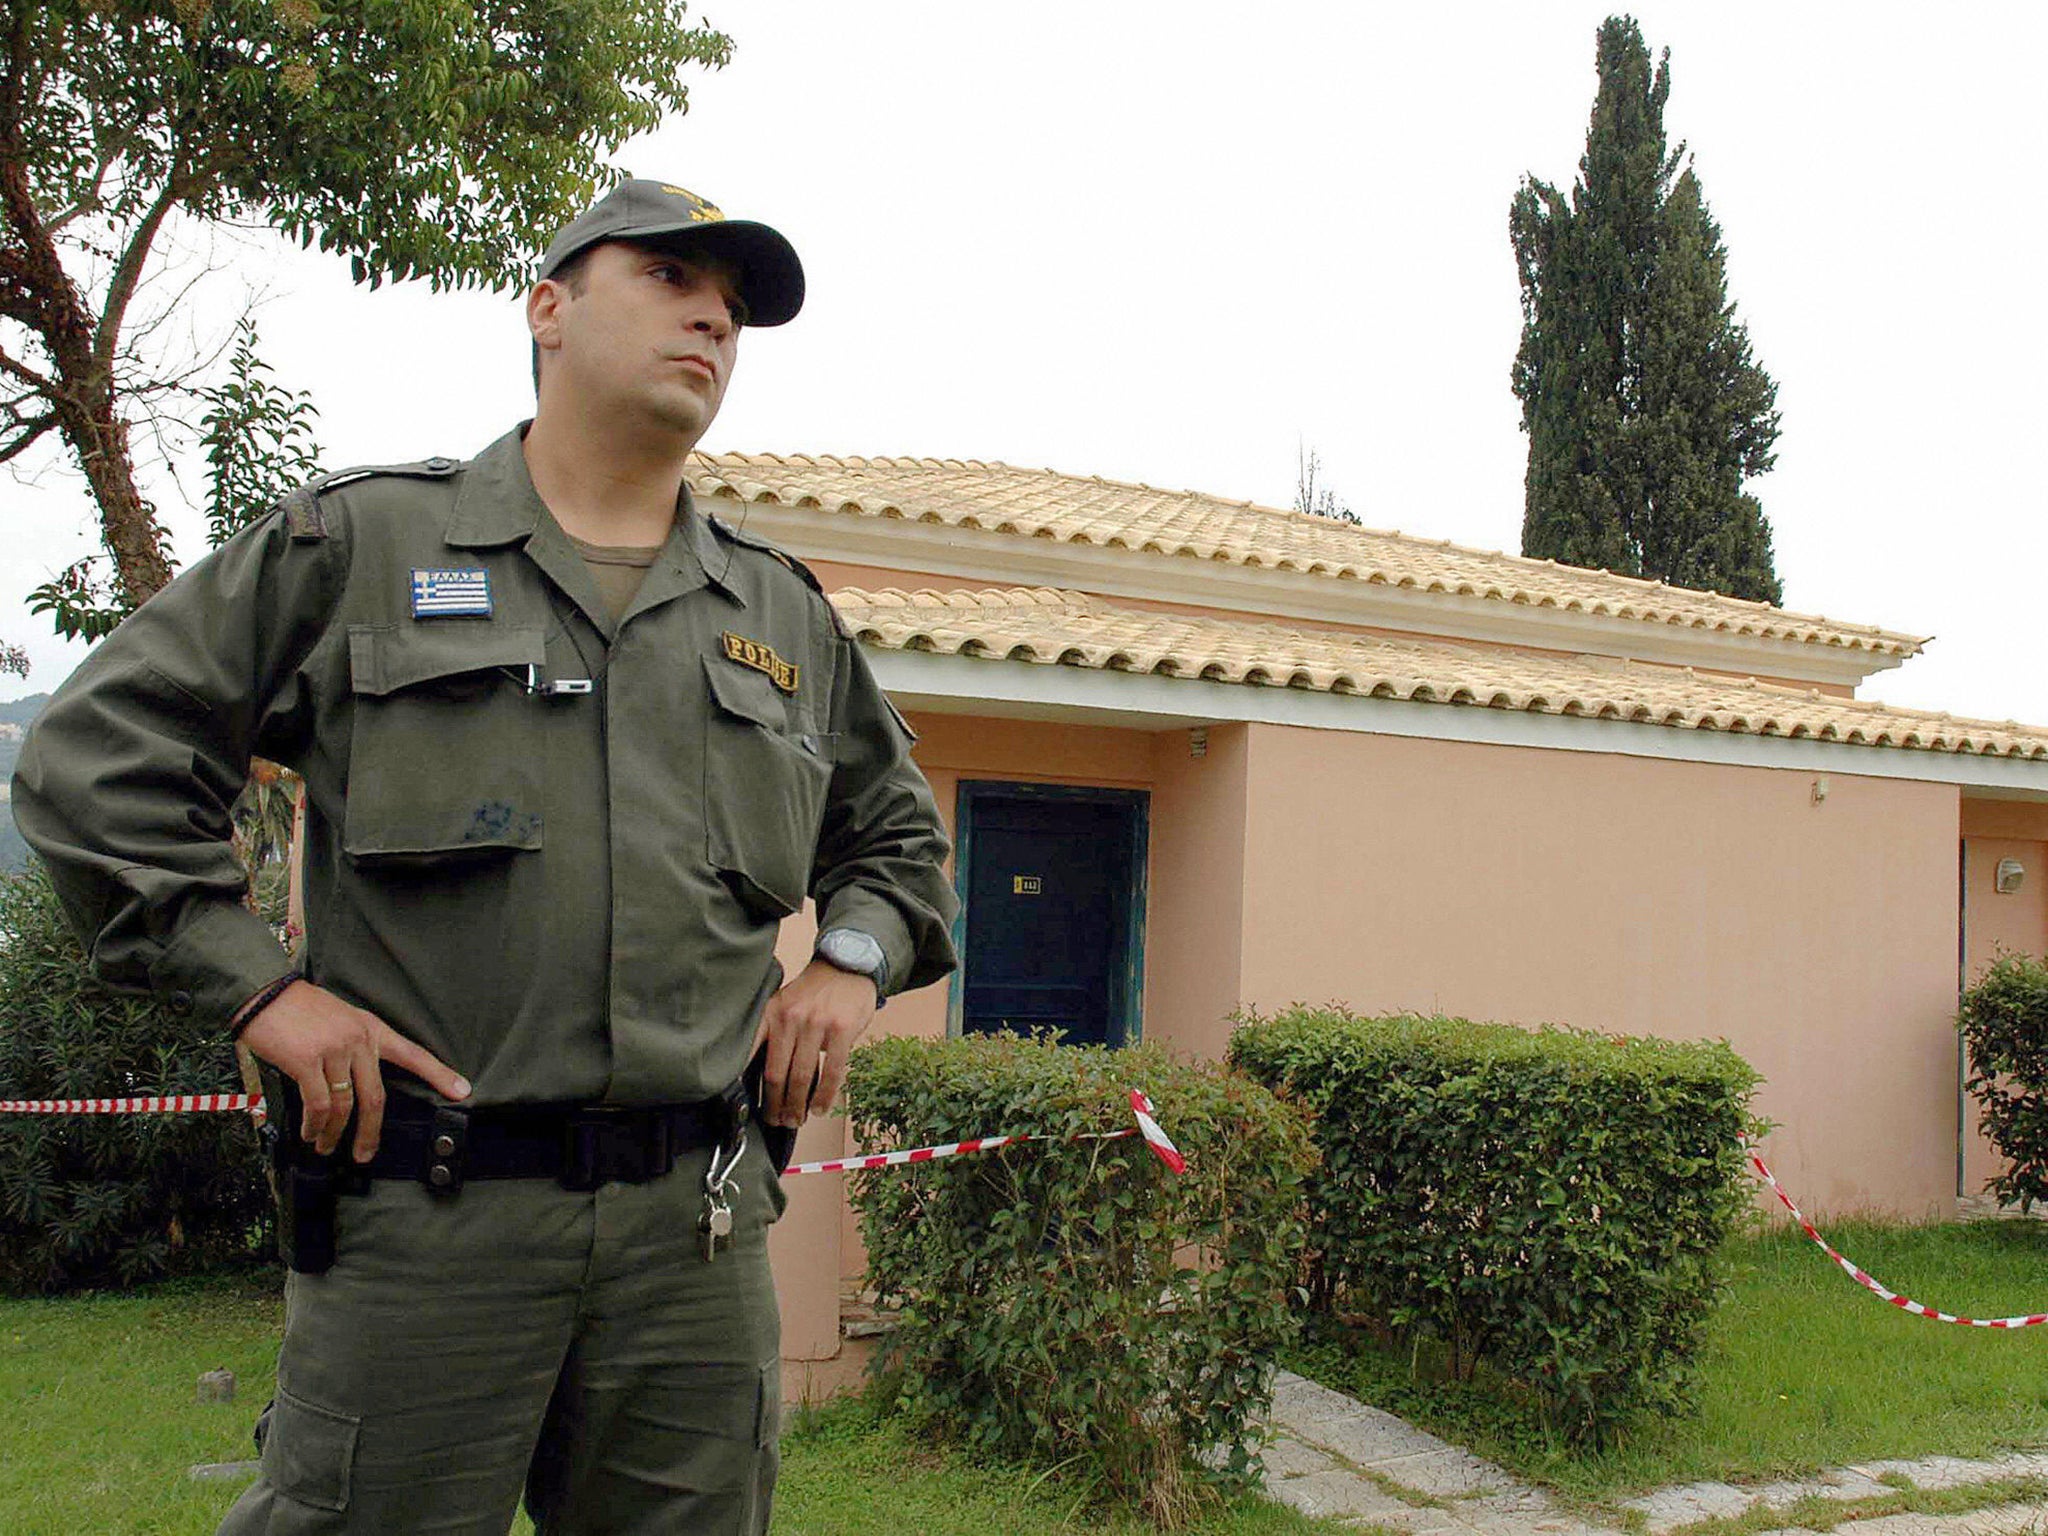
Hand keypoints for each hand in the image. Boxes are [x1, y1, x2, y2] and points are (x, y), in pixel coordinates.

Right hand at [237, 981, 470, 1161]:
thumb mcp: (339, 1019)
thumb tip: (352, 1088)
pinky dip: (315, 1125)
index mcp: (371, 1029)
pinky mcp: (307, 1061)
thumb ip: (353, 1047)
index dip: (439, 1075)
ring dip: (334, 1133)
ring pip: (344, 1106)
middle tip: (366, 1154)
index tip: (463, 1091)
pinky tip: (310, 1133)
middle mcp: (358, 1040)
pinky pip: (318, 1104)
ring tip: (325, 1146)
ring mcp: (334, 1050)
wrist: (263, 995)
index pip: (413, 1054)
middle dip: (371, 1131)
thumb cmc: (298, 1010)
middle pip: (376, 1096)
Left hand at [750, 957, 878, 1128]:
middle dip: (775, 1105)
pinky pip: (832, 1071)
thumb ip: (771, 1033)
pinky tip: (819, 1108)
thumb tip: (759, 1076)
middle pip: (776, 1074)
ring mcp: (817, 1023)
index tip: (744, 1106)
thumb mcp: (783, 1004)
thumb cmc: (813, 993)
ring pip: (803, 1076)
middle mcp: (790, 1018)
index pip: (750, 1054)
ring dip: (798, 1105)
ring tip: (796, 1120)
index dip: (744, 1084)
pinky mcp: (842, 1030)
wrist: (846, 965)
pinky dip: (825, 1095)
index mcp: (771, 1013)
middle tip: (776, 1121)